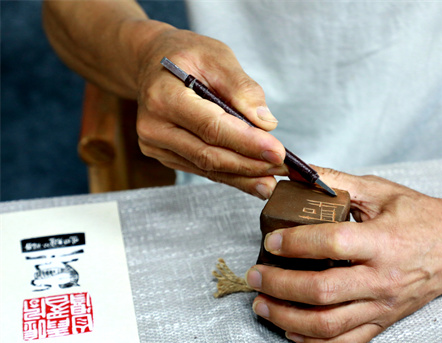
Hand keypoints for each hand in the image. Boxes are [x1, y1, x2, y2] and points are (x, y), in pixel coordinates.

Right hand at [135, 27, 286, 197]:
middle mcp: (154, 126)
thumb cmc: (186, 56)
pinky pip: (202, 169)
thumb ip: (242, 88)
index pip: (211, 127)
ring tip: (273, 180)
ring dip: (243, 177)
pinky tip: (253, 178)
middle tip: (282, 168)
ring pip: (207, 169)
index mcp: (163, 96)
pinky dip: (231, 175)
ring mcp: (156, 144)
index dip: (247, 143)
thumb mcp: (217, 56)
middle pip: (209, 155)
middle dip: (250, 165)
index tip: (278, 152)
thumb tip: (266, 124)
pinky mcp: (164, 155)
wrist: (152, 62)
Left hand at [245, 167, 441, 342]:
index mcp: (385, 241)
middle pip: (323, 291)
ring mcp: (384, 306)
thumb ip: (336, 181)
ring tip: (262, 304)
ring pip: (329, 325)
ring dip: (287, 317)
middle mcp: (384, 279)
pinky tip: (291, 329)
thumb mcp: (380, 190)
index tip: (270, 240)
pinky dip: (314, 342)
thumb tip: (293, 174)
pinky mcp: (384, 322)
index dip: (296, 243)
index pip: (333, 244)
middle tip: (255, 275)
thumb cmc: (420, 216)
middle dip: (280, 285)